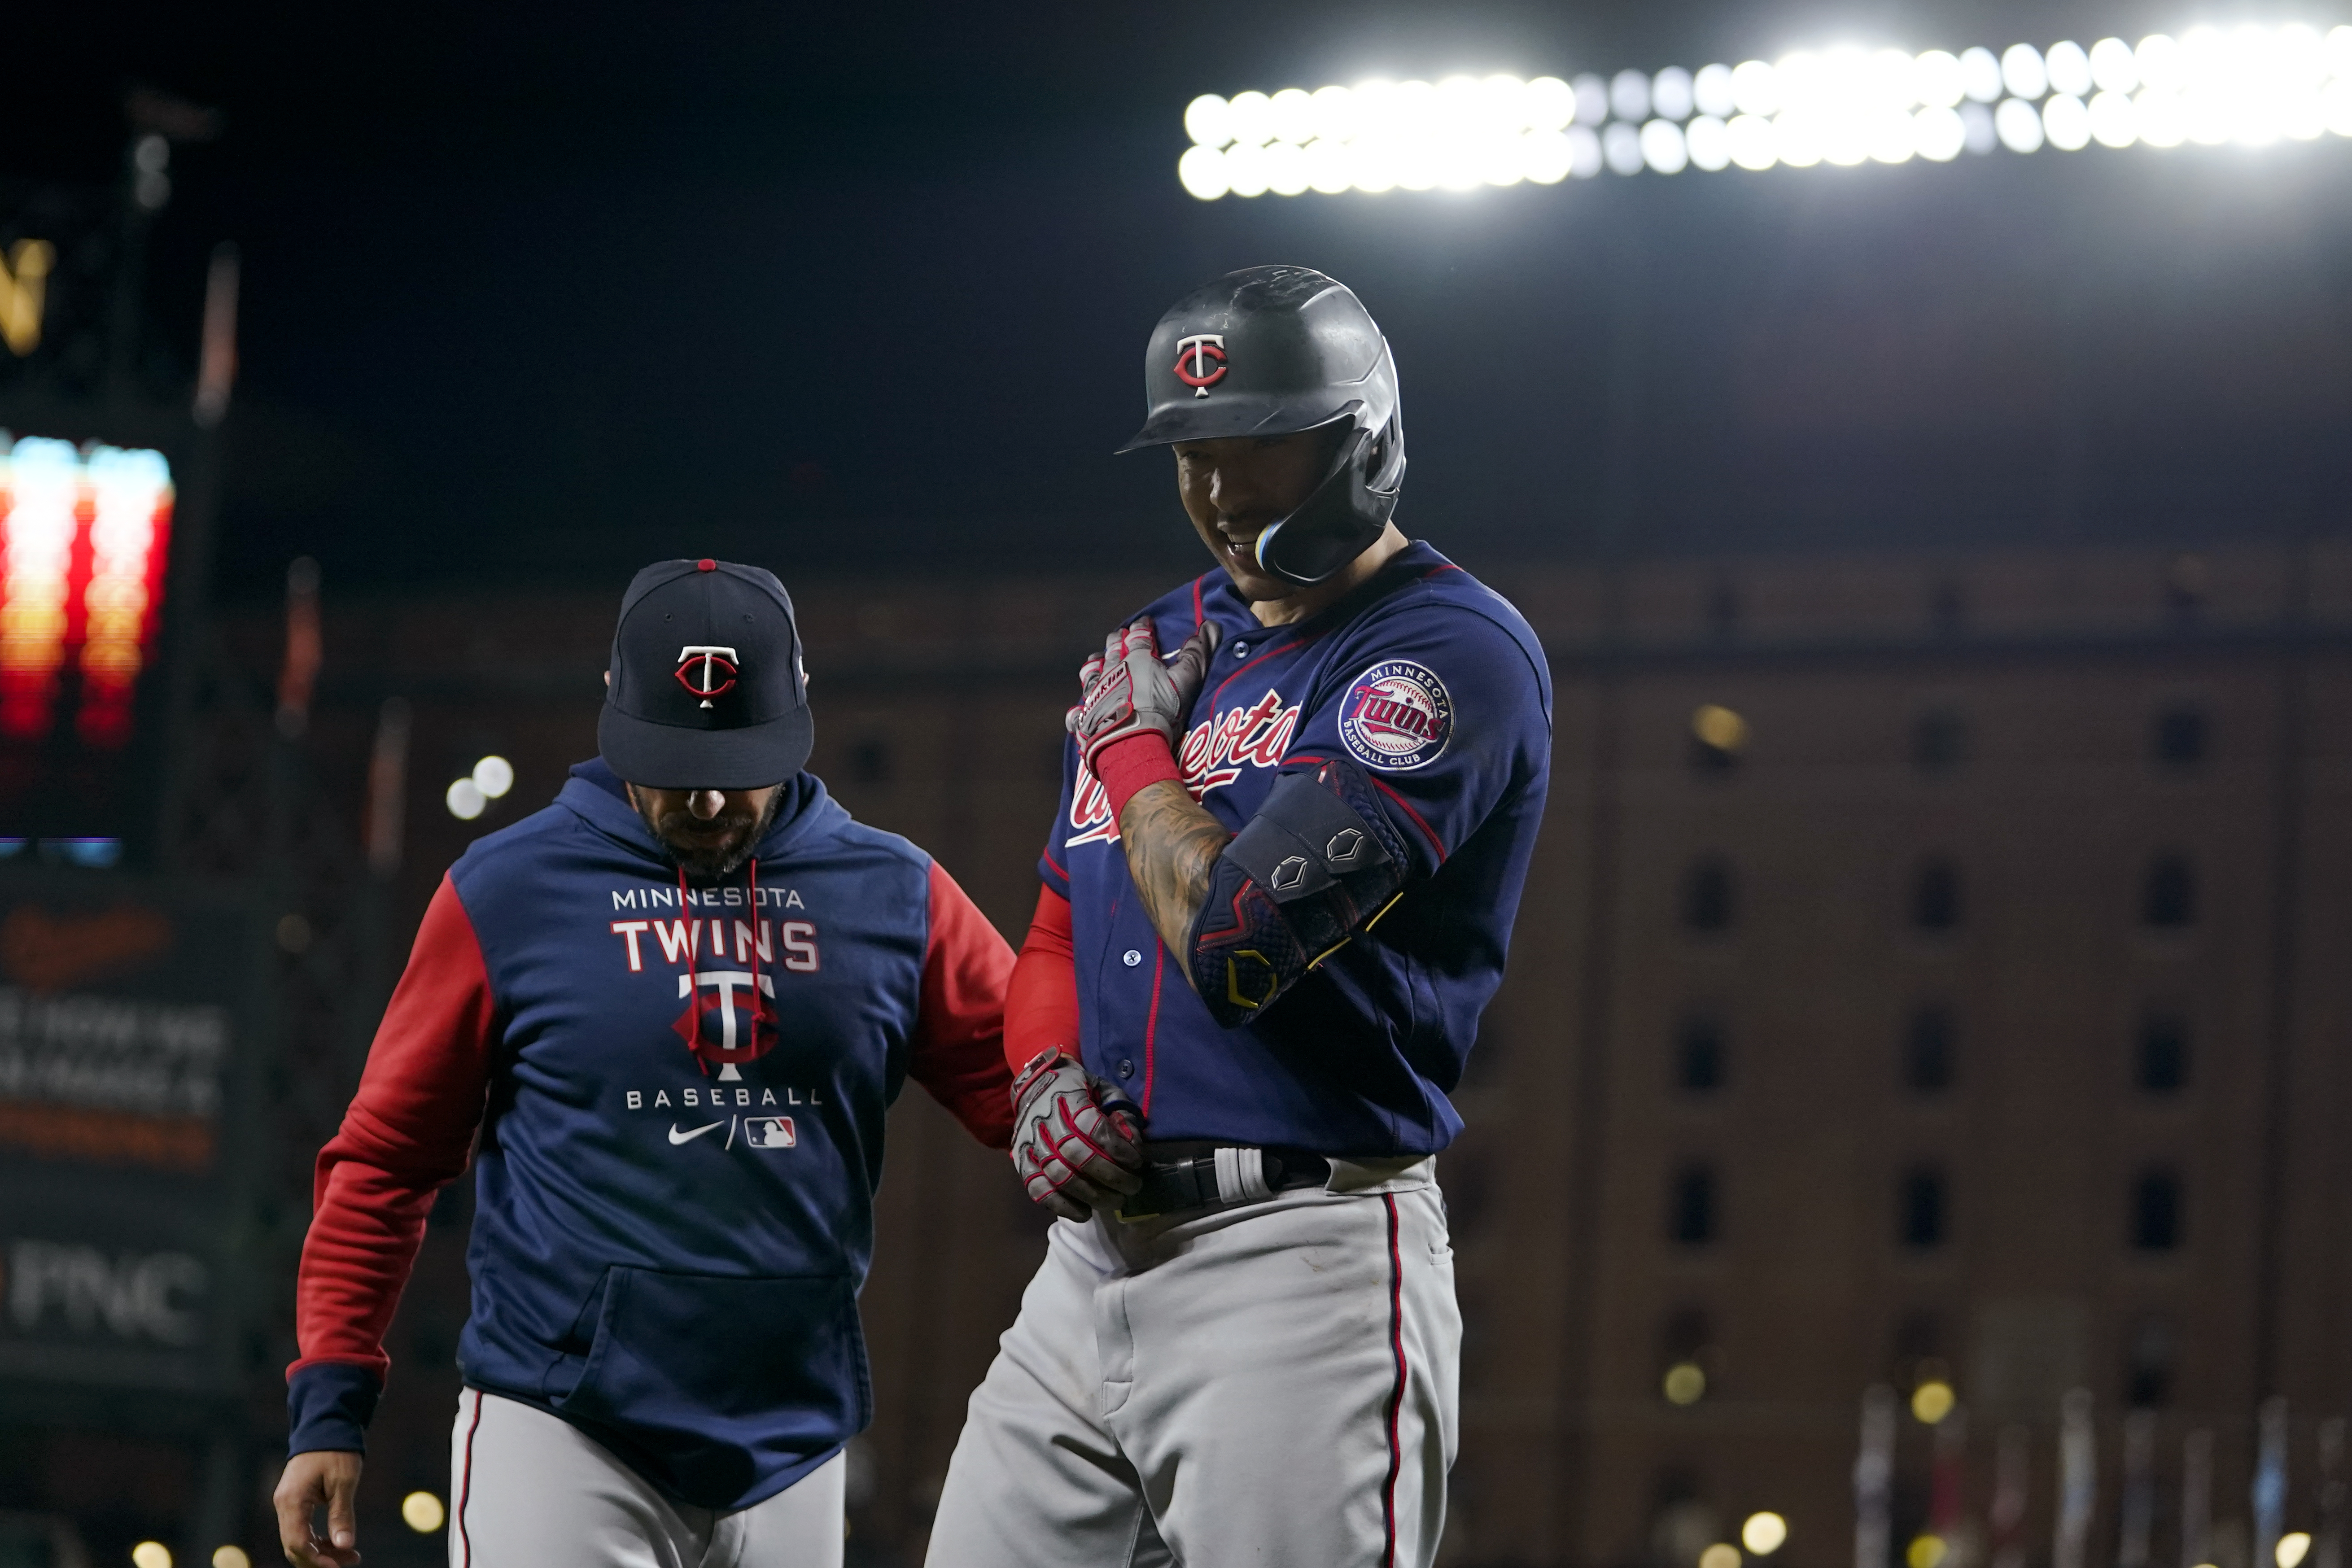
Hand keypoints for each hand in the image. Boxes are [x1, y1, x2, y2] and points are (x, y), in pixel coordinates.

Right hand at [275, 1450, 364, 1566]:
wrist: (325, 1425)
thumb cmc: (336, 1450)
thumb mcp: (344, 1482)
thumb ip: (342, 1515)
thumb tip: (345, 1545)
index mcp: (292, 1500)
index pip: (298, 1542)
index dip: (316, 1560)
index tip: (338, 1566)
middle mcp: (283, 1505)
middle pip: (295, 1546)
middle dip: (320, 1559)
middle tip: (351, 1560)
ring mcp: (286, 1504)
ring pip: (298, 1540)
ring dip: (321, 1551)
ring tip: (351, 1554)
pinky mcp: (294, 1502)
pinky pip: (301, 1529)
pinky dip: (318, 1539)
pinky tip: (338, 1543)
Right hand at [1009, 1048, 1143, 1220]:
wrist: (1036, 1085)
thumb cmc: (1078, 1090)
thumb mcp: (1105, 1089)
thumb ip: (1121, 1112)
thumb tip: (1133, 1144)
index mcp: (1068, 1095)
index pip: (1092, 1126)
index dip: (1117, 1148)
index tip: (1137, 1162)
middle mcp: (1045, 1120)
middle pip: (1076, 1154)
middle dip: (1110, 1176)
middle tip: (1132, 1187)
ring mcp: (1030, 1142)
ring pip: (1058, 1175)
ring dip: (1091, 1194)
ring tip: (1115, 1201)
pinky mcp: (1020, 1160)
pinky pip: (1036, 1189)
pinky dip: (1061, 1205)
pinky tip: (1084, 1213)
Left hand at [1066, 619, 1219, 771]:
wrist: (1131, 742)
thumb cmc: (1161, 709)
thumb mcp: (1185, 680)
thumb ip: (1197, 654)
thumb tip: (1210, 626)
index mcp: (1135, 659)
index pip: (1139, 636)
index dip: (1143, 627)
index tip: (1145, 622)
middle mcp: (1111, 671)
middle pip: (1111, 648)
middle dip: (1117, 639)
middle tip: (1120, 635)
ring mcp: (1095, 694)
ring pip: (1091, 673)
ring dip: (1094, 664)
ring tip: (1096, 660)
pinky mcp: (1085, 718)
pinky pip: (1077, 713)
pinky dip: (1077, 711)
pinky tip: (1077, 711)